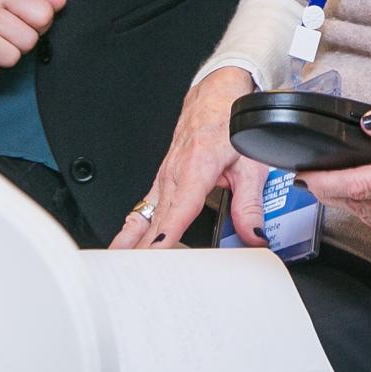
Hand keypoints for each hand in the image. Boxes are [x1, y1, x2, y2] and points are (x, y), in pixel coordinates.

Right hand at [112, 65, 270, 248]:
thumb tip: (254, 235)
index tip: (156, 256)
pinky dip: (132, 227)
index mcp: (196, 168)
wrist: (216, 93)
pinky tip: (123, 244)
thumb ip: (252, 203)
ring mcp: (164, 177)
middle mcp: (174, 174)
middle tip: (135, 278)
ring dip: (130, 241)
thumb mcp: (252, 162)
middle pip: (155, 220)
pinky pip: (144, 207)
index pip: (177, 211)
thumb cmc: (231, 121)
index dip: (166, 236)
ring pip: (144, 214)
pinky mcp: (162, 179)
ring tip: (116, 266)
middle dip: (144, 250)